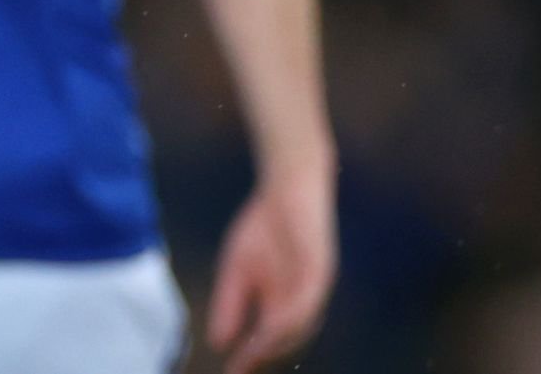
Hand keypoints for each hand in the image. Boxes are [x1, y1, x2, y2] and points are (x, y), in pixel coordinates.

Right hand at [207, 162, 336, 373]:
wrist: (286, 185)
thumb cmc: (263, 226)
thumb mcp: (236, 267)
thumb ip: (230, 303)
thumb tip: (217, 341)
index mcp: (282, 304)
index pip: (267, 340)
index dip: (249, 357)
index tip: (230, 371)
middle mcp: (302, 303)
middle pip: (286, 341)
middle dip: (263, 355)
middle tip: (241, 368)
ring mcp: (314, 288)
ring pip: (300, 326)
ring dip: (278, 342)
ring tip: (254, 353)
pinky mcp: (322, 270)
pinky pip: (310, 300)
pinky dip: (293, 316)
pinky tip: (275, 324)